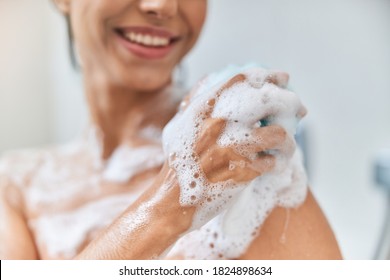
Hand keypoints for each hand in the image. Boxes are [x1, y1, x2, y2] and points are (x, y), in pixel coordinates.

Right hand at [162, 67, 305, 226]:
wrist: (170, 201)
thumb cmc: (176, 163)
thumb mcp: (179, 126)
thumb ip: (197, 104)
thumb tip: (216, 84)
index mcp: (203, 108)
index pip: (243, 79)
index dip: (269, 76)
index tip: (284, 77)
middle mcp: (219, 124)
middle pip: (268, 100)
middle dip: (291, 102)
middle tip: (299, 110)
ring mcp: (231, 149)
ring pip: (278, 133)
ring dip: (287, 140)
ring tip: (284, 145)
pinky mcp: (242, 173)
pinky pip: (273, 162)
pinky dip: (276, 163)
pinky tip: (271, 164)